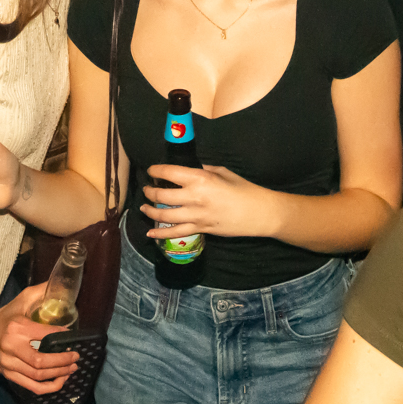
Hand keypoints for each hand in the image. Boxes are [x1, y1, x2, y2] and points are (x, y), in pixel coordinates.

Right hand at [0, 283, 78, 393]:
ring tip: (72, 368)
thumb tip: (62, 286)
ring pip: (37, 376)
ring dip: (58, 374)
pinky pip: (30, 386)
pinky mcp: (8, 375)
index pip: (44, 335)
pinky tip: (60, 381)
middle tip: (76, 357)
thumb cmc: (4, 316)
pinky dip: (48, 388)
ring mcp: (9, 364)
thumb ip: (40, 292)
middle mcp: (12, 348)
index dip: (61, 338)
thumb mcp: (21, 300)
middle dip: (62, 361)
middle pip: (40, 361)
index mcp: (17, 328)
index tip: (72, 337)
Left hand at [141, 164, 276, 239]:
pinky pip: (176, 233)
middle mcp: (194, 197)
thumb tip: (188, 169)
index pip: (169, 172)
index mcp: (200, 179)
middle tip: (147, 189)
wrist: (258, 213)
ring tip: (144, 207)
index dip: (156, 170)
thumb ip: (203, 169)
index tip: (152, 170)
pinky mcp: (200, 229)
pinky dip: (160, 234)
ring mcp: (196, 216)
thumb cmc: (243, 189)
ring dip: (150, 211)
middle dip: (150, 191)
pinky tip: (150, 233)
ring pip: (164, 215)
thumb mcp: (223, 172)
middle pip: (162, 195)